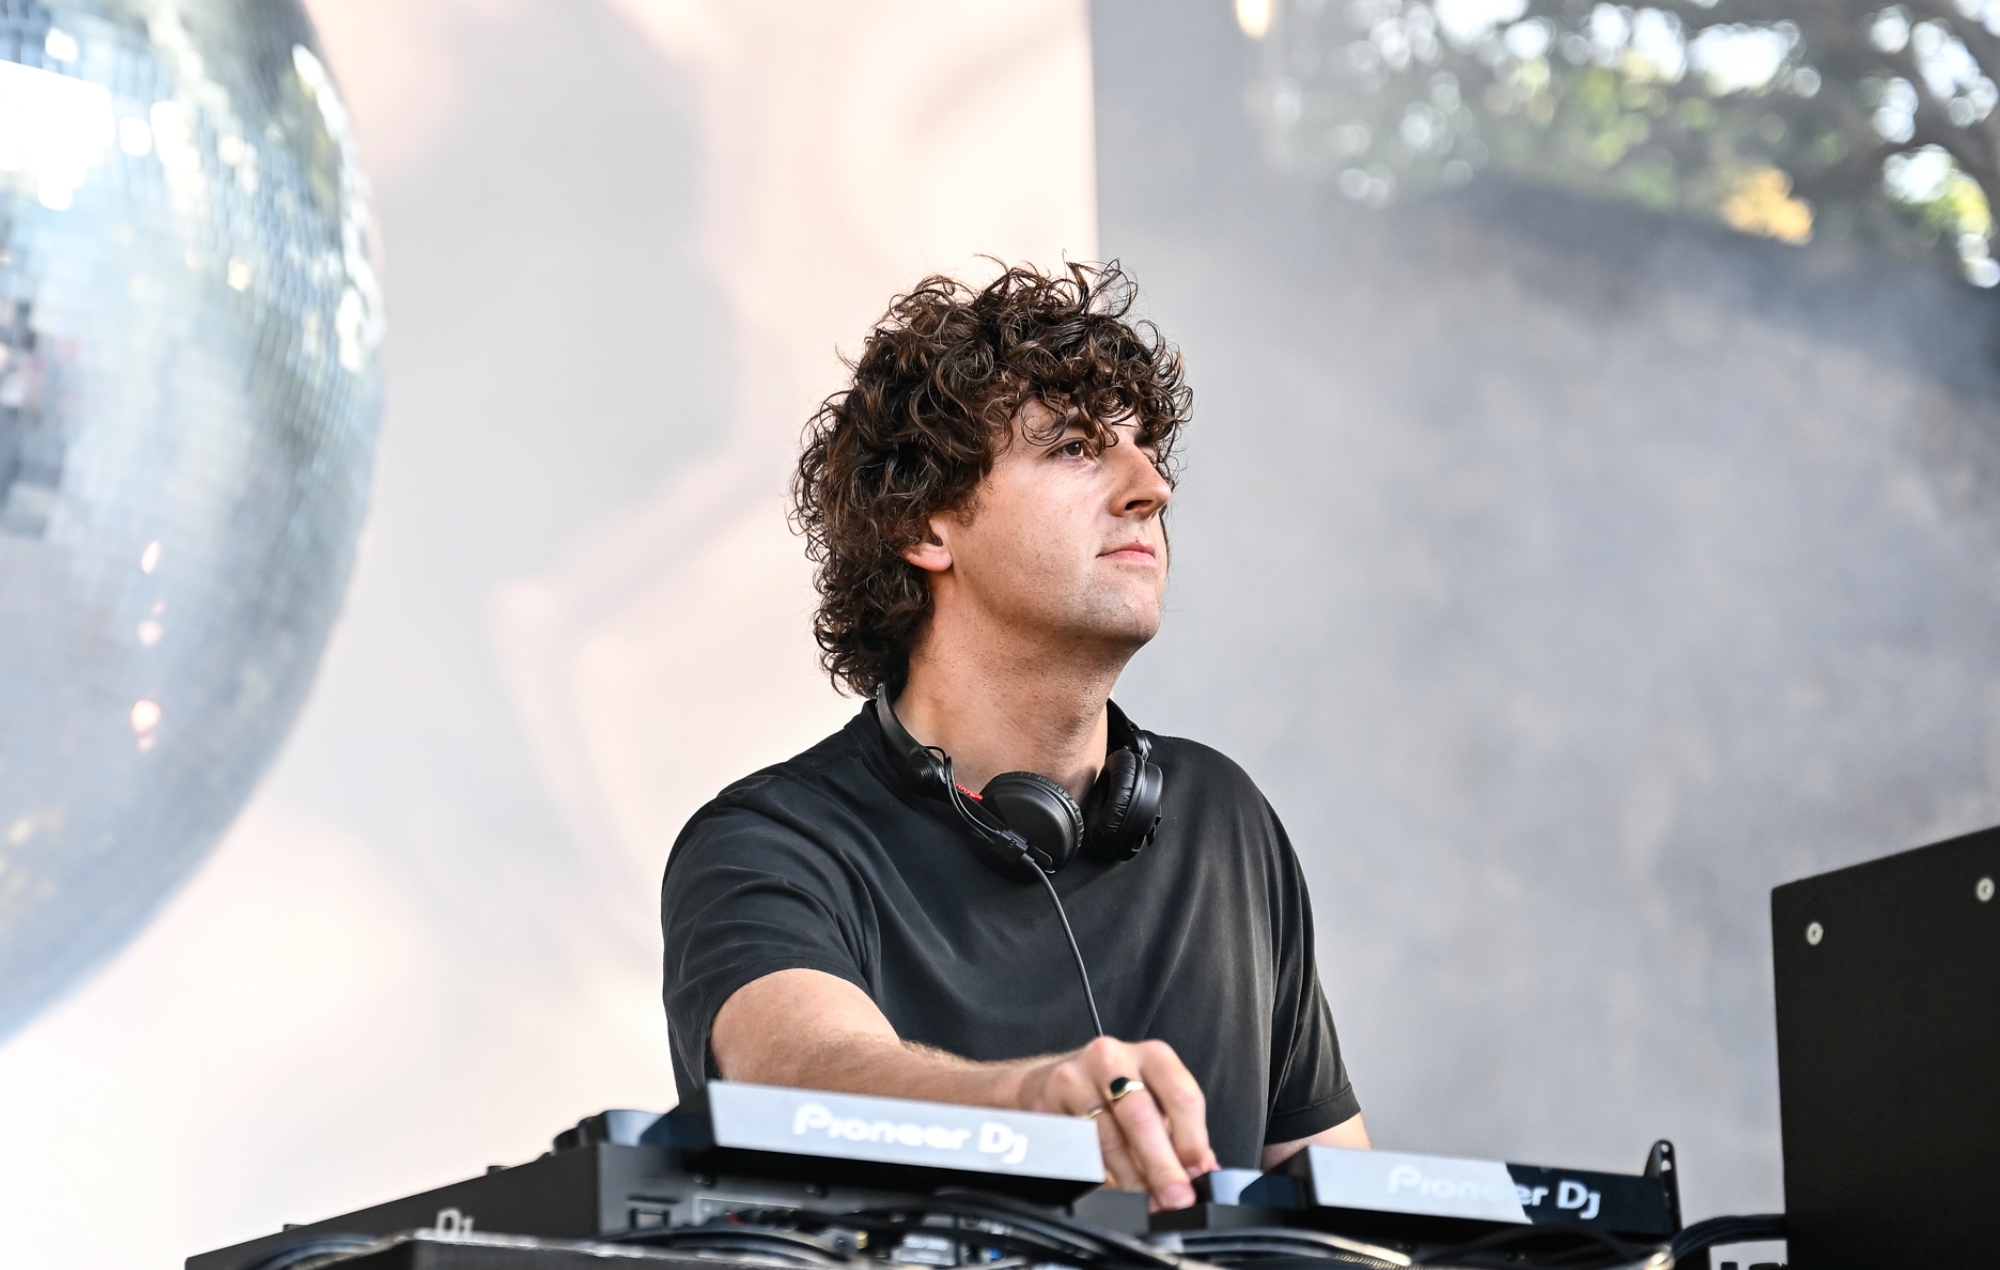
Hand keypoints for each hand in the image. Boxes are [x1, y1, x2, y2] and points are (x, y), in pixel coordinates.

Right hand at [1013, 1036, 1218, 1210]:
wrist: (1050, 1081)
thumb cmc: (1113, 1092)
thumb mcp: (1154, 1098)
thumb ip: (1181, 1133)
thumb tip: (1205, 1173)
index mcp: (1152, 1055)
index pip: (1181, 1095)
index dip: (1192, 1141)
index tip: (1196, 1175)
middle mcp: (1113, 1058)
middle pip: (1141, 1116)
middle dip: (1161, 1165)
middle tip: (1173, 1198)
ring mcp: (1076, 1077)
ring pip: (1106, 1136)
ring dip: (1129, 1176)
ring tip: (1144, 1199)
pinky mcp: (1048, 1101)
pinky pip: (1077, 1147)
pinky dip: (1098, 1175)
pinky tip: (1111, 1188)